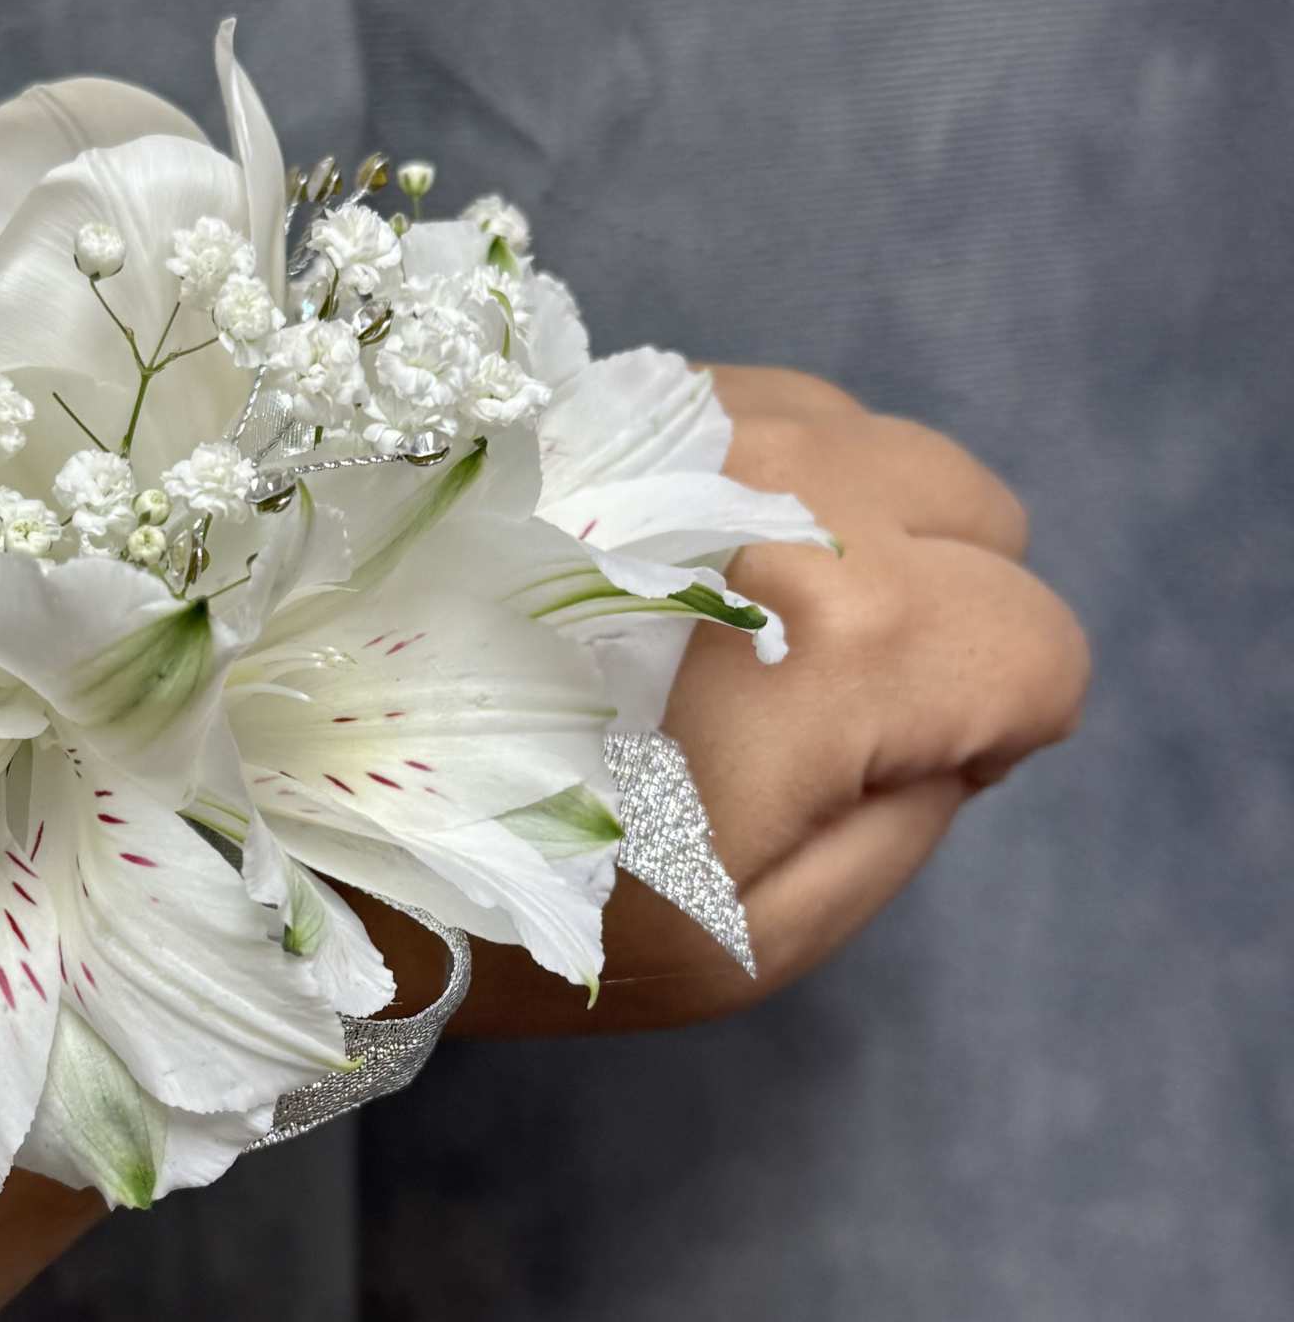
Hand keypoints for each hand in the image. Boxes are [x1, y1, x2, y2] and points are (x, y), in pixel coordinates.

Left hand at [378, 364, 1091, 1033]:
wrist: (281, 783)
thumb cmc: (510, 896)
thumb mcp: (750, 939)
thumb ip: (905, 826)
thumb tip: (961, 731)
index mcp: (844, 636)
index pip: (1039, 646)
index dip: (985, 729)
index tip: (872, 770)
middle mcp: (784, 484)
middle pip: (979, 511)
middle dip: (937, 612)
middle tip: (798, 705)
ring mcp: (687, 412)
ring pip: (875, 443)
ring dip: (843, 536)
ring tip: (704, 636)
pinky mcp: (599, 382)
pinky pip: (762, 404)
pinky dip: (752, 481)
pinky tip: (646, 567)